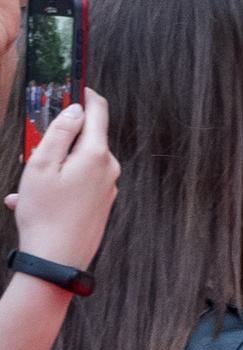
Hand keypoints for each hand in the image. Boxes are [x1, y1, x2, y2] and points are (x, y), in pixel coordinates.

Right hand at [9, 88, 117, 273]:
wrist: (56, 262)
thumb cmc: (45, 215)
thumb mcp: (42, 165)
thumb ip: (59, 132)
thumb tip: (75, 110)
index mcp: (96, 154)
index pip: (98, 110)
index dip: (84, 94)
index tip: (70, 87)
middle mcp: (108, 168)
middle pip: (86, 139)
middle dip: (59, 140)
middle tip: (32, 150)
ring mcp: (107, 187)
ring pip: (77, 165)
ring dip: (52, 169)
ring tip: (26, 189)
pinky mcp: (101, 204)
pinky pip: (78, 185)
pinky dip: (56, 188)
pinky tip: (31, 204)